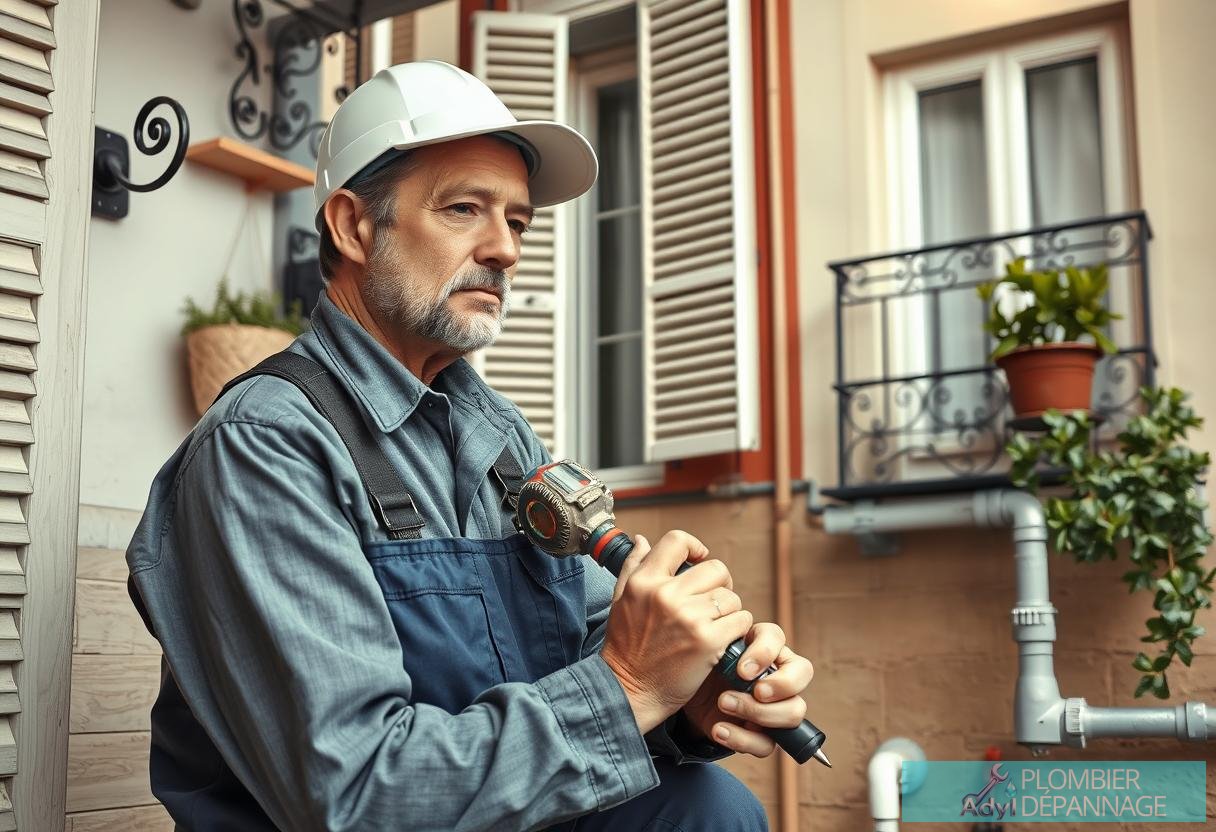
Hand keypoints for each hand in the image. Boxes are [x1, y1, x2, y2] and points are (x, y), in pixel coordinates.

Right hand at [600, 531, 752, 733]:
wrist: (629, 692)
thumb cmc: (625, 648)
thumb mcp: (620, 601)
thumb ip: (632, 567)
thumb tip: (643, 540)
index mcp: (644, 582)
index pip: (678, 541)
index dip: (695, 547)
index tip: (698, 560)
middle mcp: (666, 594)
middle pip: (715, 569)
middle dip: (719, 585)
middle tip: (713, 602)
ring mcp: (688, 617)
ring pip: (731, 597)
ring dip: (729, 611)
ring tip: (715, 626)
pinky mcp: (707, 641)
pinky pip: (740, 620)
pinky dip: (737, 630)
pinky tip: (723, 640)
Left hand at [681, 622, 814, 756]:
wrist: (680, 699)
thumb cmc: (698, 668)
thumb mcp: (706, 650)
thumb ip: (723, 641)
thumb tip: (734, 634)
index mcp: (760, 645)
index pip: (777, 637)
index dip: (765, 653)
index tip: (742, 670)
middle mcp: (775, 672)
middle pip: (802, 673)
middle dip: (781, 685)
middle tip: (756, 691)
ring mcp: (773, 705)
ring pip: (794, 712)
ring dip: (759, 712)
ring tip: (724, 704)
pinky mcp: (761, 733)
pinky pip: (767, 744)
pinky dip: (742, 739)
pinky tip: (719, 730)